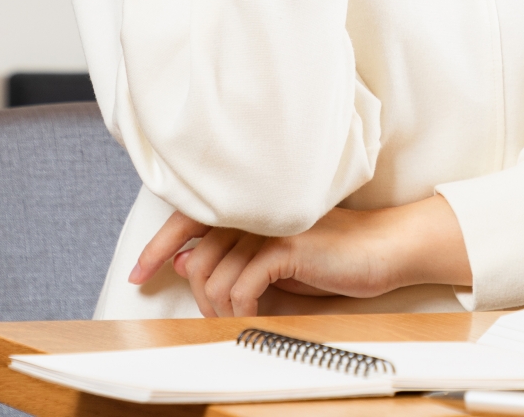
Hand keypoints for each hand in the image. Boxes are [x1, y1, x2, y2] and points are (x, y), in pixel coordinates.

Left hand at [129, 196, 471, 317]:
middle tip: (220, 318)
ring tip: (242, 319)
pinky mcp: (287, 243)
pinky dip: (242, 309)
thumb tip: (185, 263)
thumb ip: (231, 258)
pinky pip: (241, 285)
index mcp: (249, 204)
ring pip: (214, 275)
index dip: (157, 247)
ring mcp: (270, 222)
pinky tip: (257, 314)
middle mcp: (255, 206)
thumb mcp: (272, 261)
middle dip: (201, 298)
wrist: (384, 249)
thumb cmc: (331, 255)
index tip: (139, 275)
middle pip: (196, 257)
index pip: (186, 218)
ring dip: (221, 309)